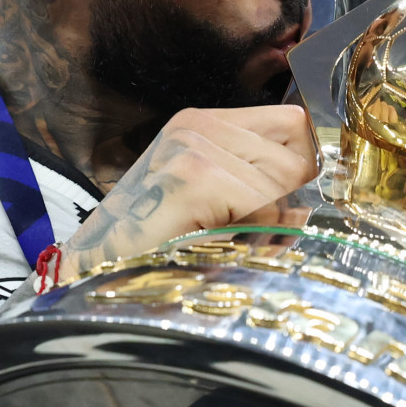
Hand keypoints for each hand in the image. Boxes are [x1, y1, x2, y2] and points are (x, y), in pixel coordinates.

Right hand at [61, 107, 317, 277]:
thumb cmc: (153, 253)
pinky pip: (265, 205)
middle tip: (247, 239)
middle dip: (290, 204)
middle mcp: (197, 124)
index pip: (295, 126)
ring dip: (271, 226)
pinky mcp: (191, 177)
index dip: (305, 170)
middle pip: (299, 153)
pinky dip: (254, 238)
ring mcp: (192, 146)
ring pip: (287, 181)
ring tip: (226, 247)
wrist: (90, 281)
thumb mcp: (212, 210)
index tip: (288, 210)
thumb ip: (261, 191)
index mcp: (203, 125)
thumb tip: (316, 199)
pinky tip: (215, 250)